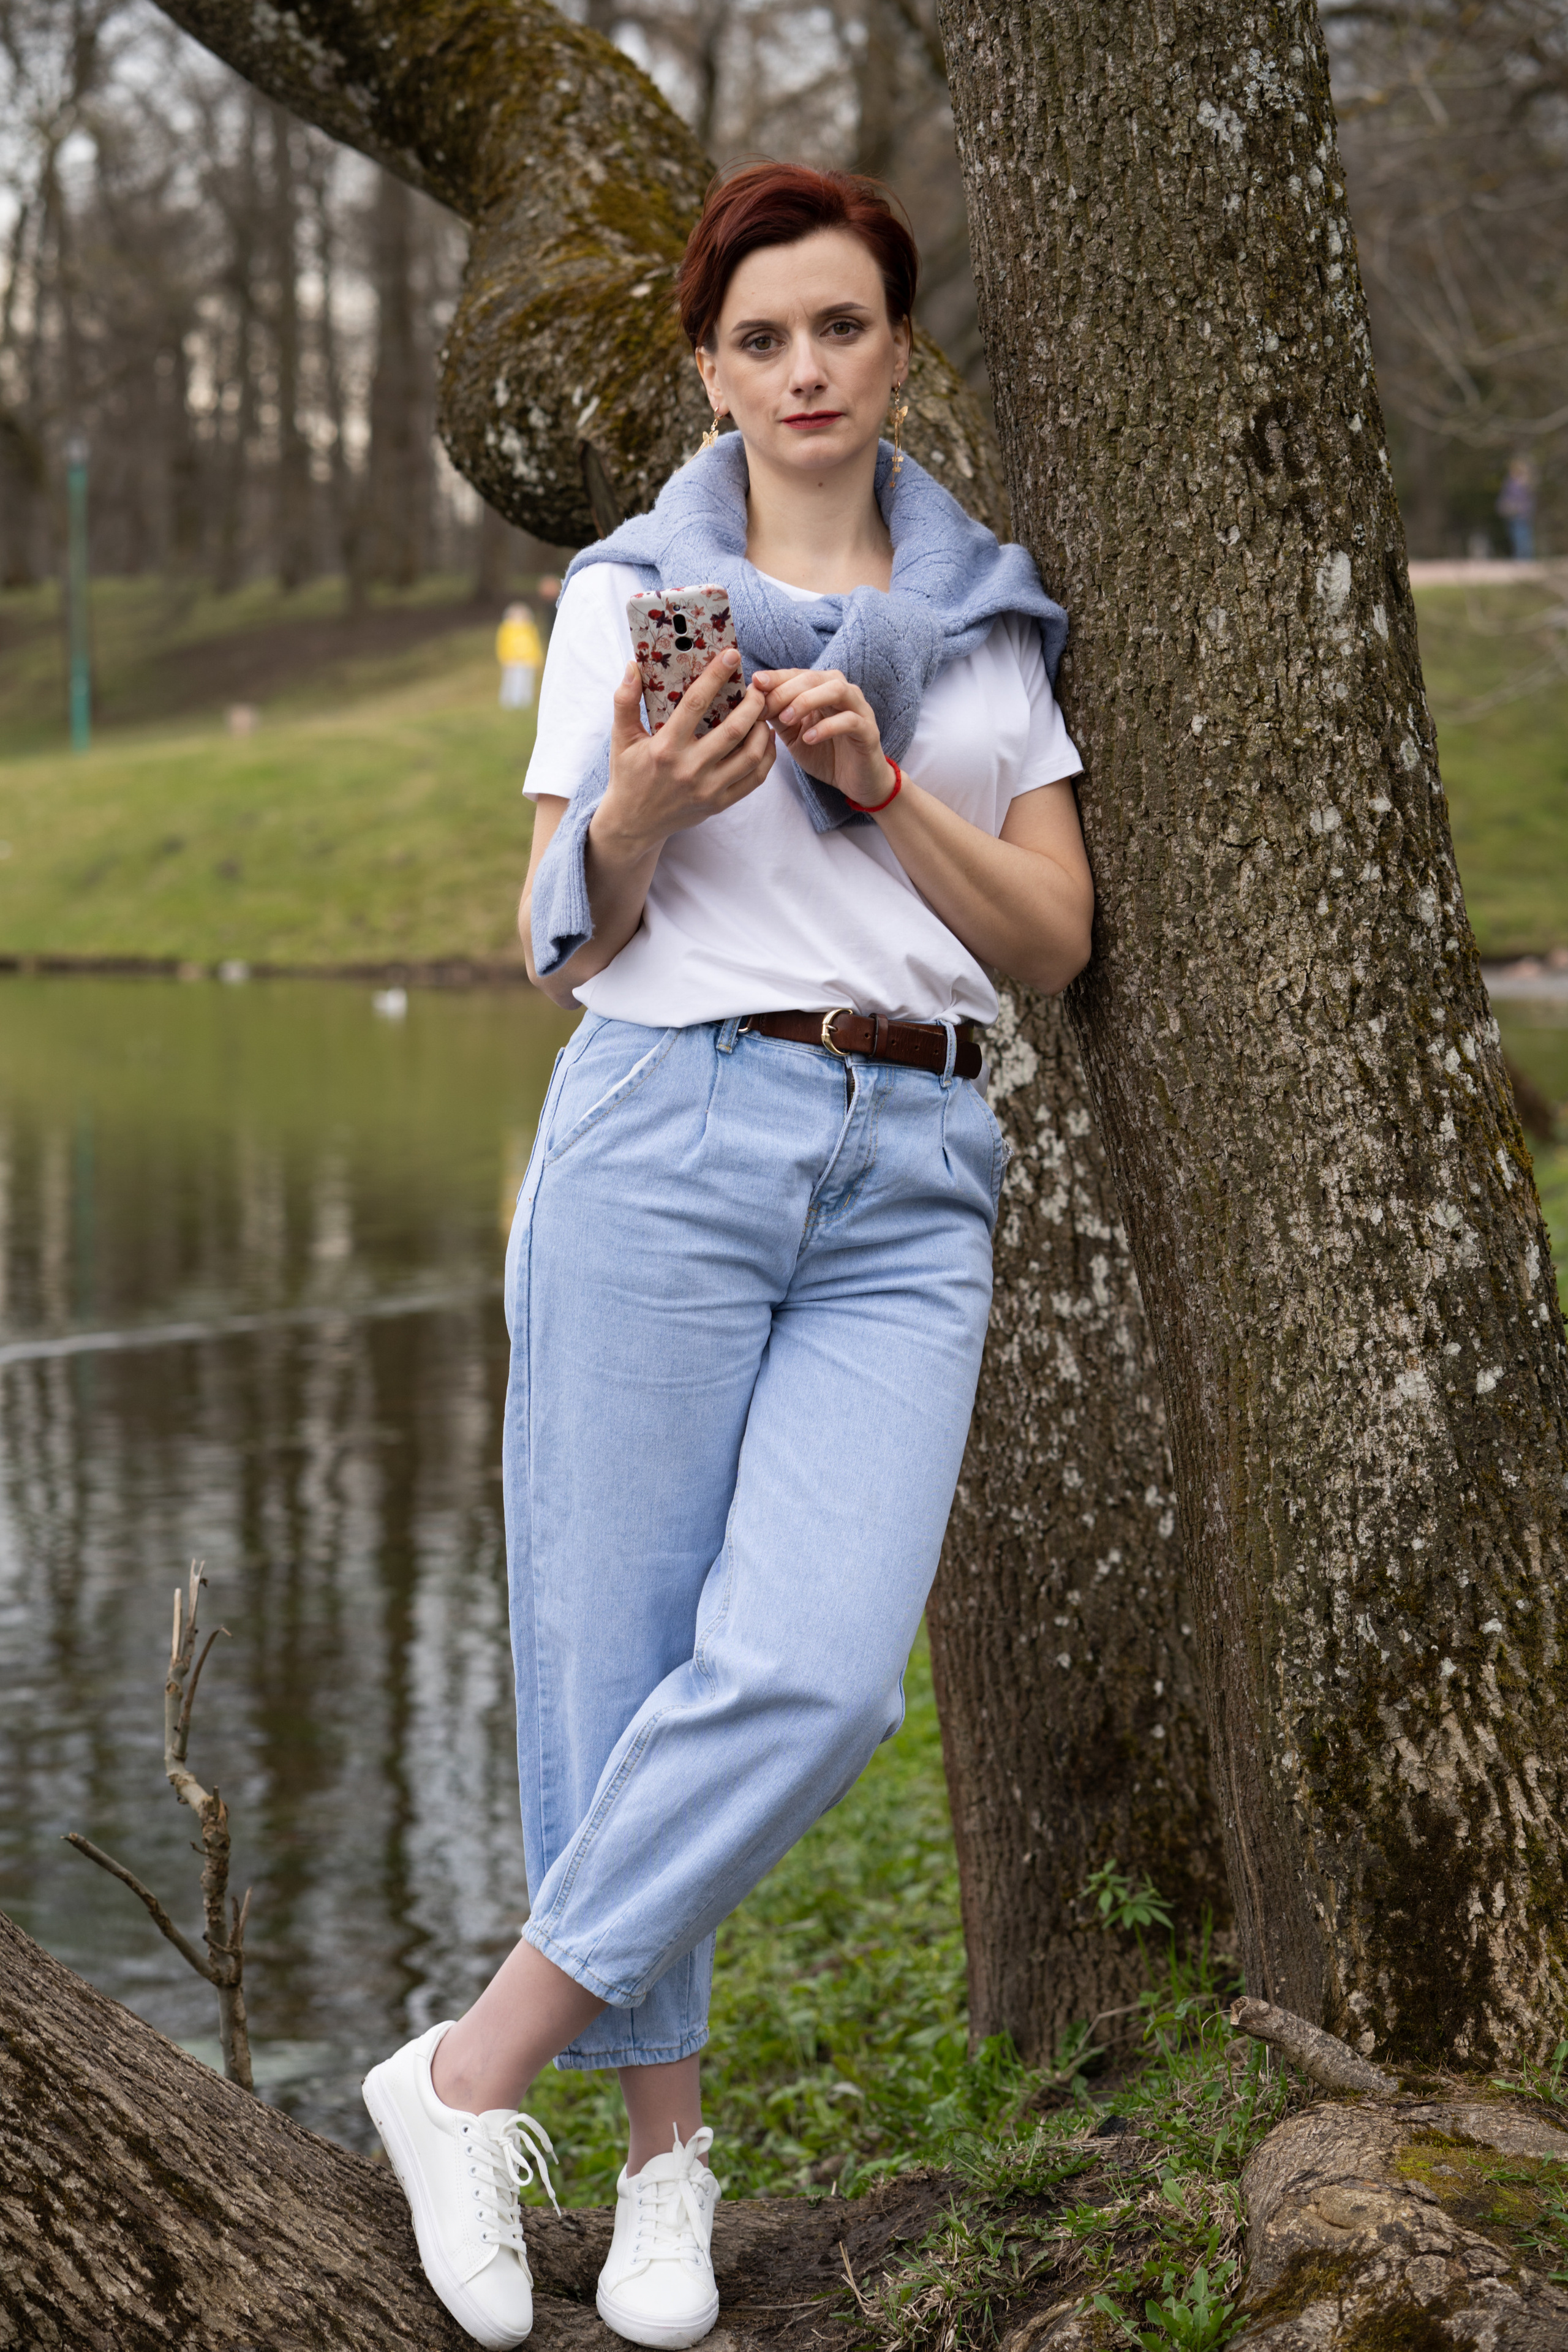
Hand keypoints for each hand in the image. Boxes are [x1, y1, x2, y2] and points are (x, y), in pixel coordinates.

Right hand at [597, 647, 775, 860]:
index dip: (716, 676)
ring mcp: (707, 790)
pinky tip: (764, 739)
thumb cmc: (628, 775)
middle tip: (757, 688)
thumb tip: (632, 666)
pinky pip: (754, 779)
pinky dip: (766, 756)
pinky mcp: (719, 804)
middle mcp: (689, 770)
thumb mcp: (621, 738)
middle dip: (752, 703)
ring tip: (762, 713)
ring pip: (750, 755)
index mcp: (665, 748)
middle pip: (733, 730)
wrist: (632, 824)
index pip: (695, 703)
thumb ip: (624, 701)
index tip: (732, 655)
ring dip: (762, 729)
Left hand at [752, 668, 893, 808]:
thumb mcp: (794, 734)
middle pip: (814, 678)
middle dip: (786, 689)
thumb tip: (753, 698)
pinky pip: (850, 721)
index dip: (776, 677)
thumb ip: (778, 715)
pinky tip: (809, 738)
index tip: (755, 683)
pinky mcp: (869, 731)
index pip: (799, 674)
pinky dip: (827, 727)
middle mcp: (844, 692)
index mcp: (824, 689)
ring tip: (786, 718)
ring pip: (836, 690)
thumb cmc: (825, 754)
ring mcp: (859, 710)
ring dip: (807, 701)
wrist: (856, 782)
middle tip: (765, 706)